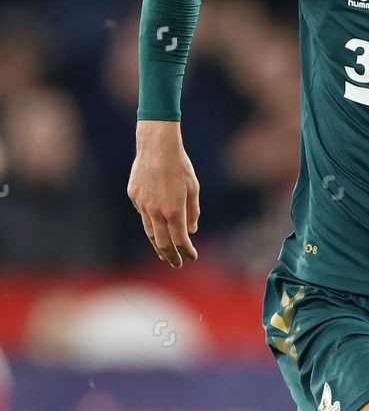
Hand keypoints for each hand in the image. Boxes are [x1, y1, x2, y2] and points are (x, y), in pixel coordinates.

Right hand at [127, 121, 200, 267]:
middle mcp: (156, 211)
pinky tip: (156, 227)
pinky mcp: (134, 196)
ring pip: (149, 231)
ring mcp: (142, 204)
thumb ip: (192, 212)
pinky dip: (151, 224)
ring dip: (157, 245)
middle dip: (171, 256)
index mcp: (174, 210)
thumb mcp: (193, 188)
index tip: (192, 257)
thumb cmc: (179, 166)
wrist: (156, 146)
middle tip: (176, 264)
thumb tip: (191, 230)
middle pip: (162, 243)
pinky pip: (143, 215)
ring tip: (164, 254)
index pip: (180, 239)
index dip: (187, 251)